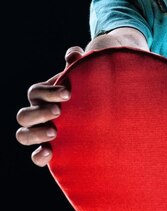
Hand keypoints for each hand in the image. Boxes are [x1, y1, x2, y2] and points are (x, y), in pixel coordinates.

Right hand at [15, 46, 83, 166]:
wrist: (98, 112)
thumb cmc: (85, 89)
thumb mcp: (82, 74)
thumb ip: (77, 62)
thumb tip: (74, 54)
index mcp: (43, 95)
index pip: (36, 92)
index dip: (49, 92)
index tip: (68, 93)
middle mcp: (37, 114)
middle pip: (24, 115)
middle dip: (40, 113)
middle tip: (59, 111)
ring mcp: (40, 133)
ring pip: (23, 135)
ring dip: (36, 134)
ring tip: (54, 133)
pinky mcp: (49, 150)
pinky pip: (35, 156)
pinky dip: (39, 156)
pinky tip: (50, 153)